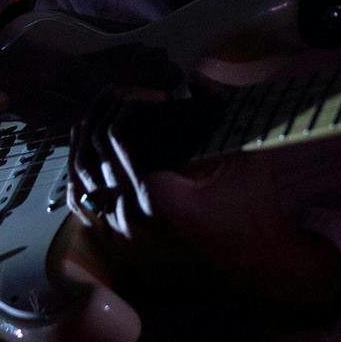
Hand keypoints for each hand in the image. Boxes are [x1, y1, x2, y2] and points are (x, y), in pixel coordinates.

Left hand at [67, 84, 340, 329]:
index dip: (129, 104)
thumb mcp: (242, 155)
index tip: (150, 93)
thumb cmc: (252, 209)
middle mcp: (130, 214)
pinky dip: (84, 172)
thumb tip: (196, 75)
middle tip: (129, 94)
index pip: (116, 135)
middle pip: (95, 149)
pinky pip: (85, 202)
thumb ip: (216, 111)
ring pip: (83, 174)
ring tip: (111, 113)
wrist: (256, 266)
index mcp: (156, 193)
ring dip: (93, 138)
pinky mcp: (120, 240)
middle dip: (109, 113)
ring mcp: (121, 230)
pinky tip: (92, 149)